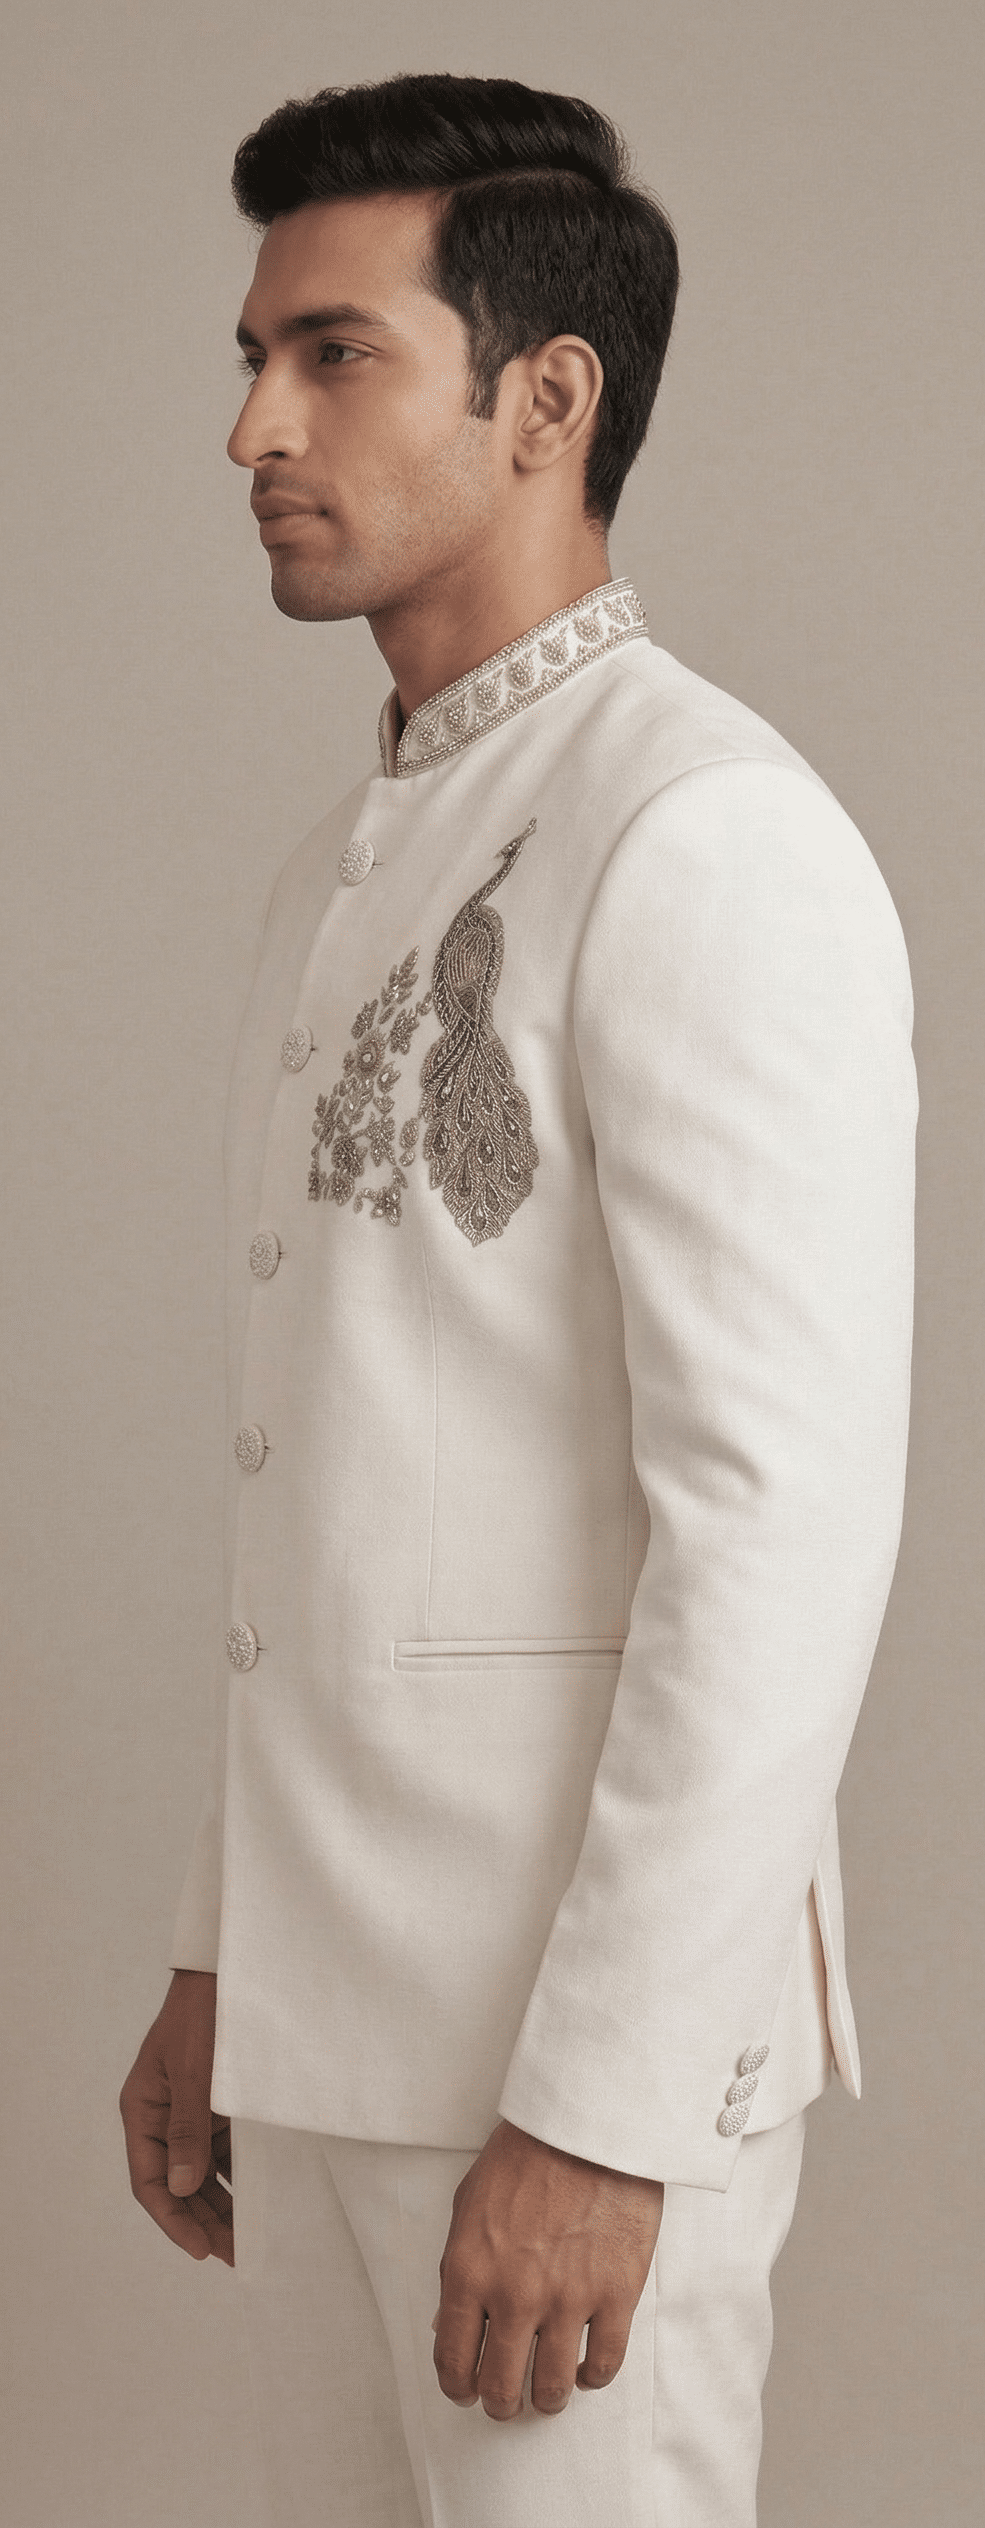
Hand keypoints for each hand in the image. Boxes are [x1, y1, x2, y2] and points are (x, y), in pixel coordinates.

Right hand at [119, 1969, 232, 2265]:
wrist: (231, 1972)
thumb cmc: (205, 2015)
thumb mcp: (194, 2074)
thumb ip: (189, 2131)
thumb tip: (184, 2188)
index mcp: (143, 2110)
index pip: (151, 2181)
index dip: (174, 2219)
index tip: (202, 2249)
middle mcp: (163, 2117)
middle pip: (177, 2184)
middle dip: (202, 2221)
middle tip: (234, 2255)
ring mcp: (191, 2113)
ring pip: (202, 2174)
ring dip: (221, 2205)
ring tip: (248, 2240)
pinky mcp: (218, 2107)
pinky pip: (225, 2153)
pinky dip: (238, 2178)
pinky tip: (258, 2201)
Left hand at [433, 2118, 661, 2419]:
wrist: (586, 2122)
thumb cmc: (525, 2155)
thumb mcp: (468, 2206)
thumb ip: (456, 2271)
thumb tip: (447, 2328)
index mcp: (470, 2272)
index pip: (453, 2362)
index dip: (458, 2388)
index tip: (467, 2391)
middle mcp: (515, 2295)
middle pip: (501, 2388)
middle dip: (501, 2404)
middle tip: (507, 2399)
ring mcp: (568, 2298)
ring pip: (552, 2388)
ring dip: (546, 2398)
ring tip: (548, 2391)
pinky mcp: (616, 2293)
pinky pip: (603, 2364)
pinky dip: (592, 2377)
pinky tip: (586, 2368)